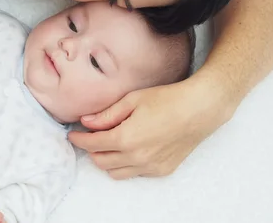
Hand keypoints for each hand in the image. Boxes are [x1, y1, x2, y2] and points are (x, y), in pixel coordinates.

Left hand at [68, 75, 233, 178]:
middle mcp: (136, 157)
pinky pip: (135, 173)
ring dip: (107, 160)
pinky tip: (131, 148)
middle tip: (91, 136)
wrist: (200, 109)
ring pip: (116, 172)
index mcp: (126, 138)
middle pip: (101, 161)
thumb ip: (107, 114)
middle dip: (91, 149)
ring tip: (109, 143)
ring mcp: (150, 167)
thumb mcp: (132, 100)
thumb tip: (86, 121)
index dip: (79, 139)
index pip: (92, 144)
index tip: (73, 134)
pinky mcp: (162, 170)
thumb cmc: (167, 99)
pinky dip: (127, 164)